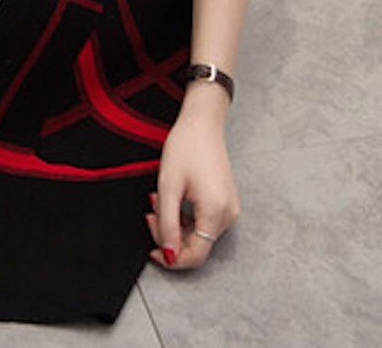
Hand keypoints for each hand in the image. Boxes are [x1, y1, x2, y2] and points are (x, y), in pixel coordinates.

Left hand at [144, 95, 239, 269]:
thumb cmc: (186, 148)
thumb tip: (169, 255)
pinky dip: (184, 217)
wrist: (202, 124)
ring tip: (160, 200)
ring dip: (175, 224)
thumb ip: (167, 224)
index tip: (152, 251)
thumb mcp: (168, 187)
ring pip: (198, 234)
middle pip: (196, 245)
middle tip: (151, 211)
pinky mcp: (225, 202)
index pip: (195, 255)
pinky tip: (172, 200)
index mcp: (216, 212)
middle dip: (169, 234)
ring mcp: (229, 209)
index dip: (171, 257)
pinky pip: (203, 222)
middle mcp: (228, 215)